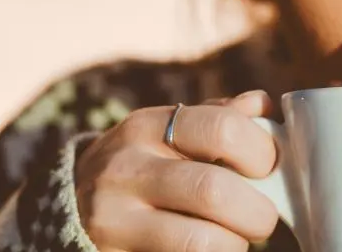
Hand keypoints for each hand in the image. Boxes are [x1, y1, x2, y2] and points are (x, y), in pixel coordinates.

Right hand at [73, 91, 279, 251]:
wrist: (71, 208)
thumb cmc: (142, 167)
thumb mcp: (167, 133)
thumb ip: (216, 119)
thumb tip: (265, 104)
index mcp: (148, 127)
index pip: (223, 128)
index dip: (262, 153)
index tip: (269, 171)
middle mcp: (126, 169)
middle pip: (214, 190)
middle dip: (257, 213)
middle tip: (262, 220)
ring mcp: (114, 219)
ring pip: (202, 241)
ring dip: (234, 245)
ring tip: (234, 240)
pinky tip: (208, 251)